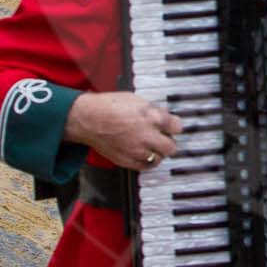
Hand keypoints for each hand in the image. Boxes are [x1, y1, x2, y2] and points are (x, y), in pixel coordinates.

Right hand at [63, 91, 181, 170]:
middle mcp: (147, 135)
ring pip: (160, 158)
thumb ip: (152, 111)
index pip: (178, 127)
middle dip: (168, 141)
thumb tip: (163, 117)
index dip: (174, 126)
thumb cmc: (109, 106)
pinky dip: (147, 161)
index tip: (171, 126)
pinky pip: (145, 166)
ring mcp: (137, 150)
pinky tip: (144, 153)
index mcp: (152, 117)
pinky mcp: (127, 160)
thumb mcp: (137, 100)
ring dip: (158, 152)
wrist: (88, 118)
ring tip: (151, 145)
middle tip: (163, 137)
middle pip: (171, 147)